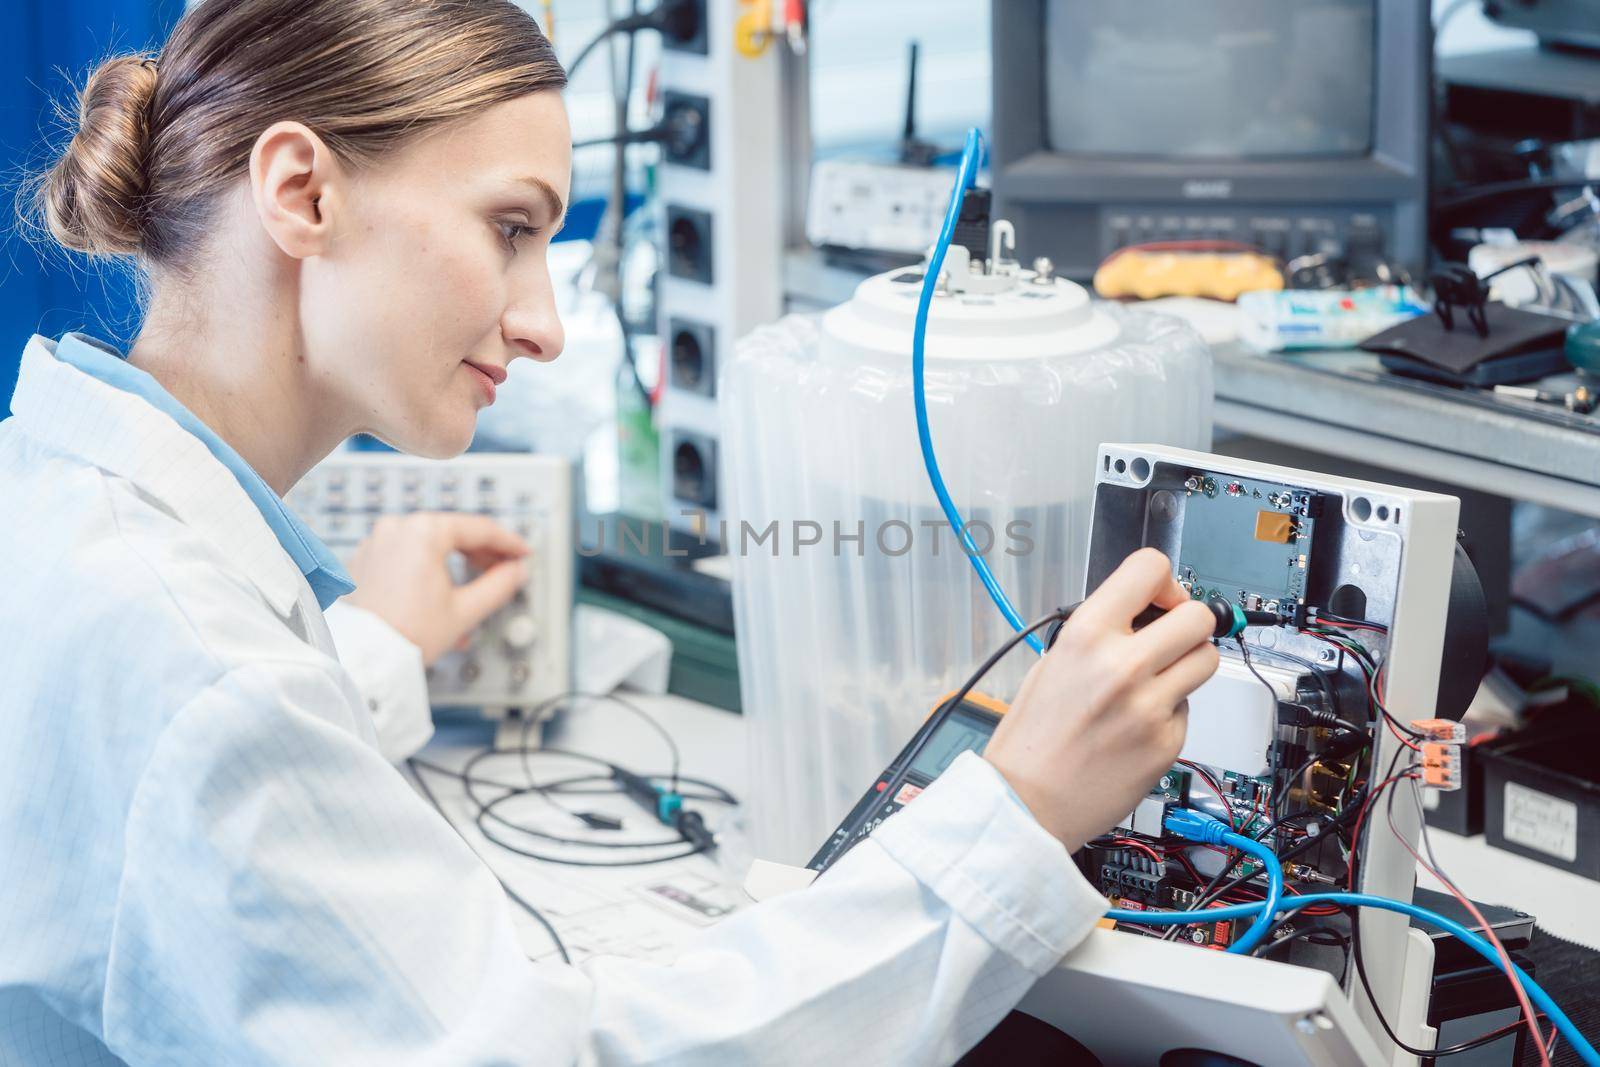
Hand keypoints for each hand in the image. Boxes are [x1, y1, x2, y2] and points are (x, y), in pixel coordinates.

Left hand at [342, 513, 528, 665]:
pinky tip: (441, 595)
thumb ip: (499, 585)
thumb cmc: (404, 635)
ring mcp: (376, 543)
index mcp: (422, 531)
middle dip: (481, 555)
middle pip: (452, 533)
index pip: (479, 529)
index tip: (522, 553)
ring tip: (473, 594)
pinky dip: (427, 571)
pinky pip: (405, 557)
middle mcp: (396, 528)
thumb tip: (515, 571)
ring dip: (455, 566)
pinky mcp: (364, 561)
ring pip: (429, 547)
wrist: (362, 658)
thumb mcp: (465, 610)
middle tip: (503, 570)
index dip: (508, 542)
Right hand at [983, 548, 1220, 851]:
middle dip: (1187, 623)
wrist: (1026, 802)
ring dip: (1187, 664)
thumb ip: (1099, 633)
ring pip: (1206, 660)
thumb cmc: (1030, 738)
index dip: (1165, 582)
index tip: (1160, 599)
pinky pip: (1188, 709)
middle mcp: (1123, 666)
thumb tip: (1144, 615)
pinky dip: (1169, 712)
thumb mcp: (1052, 662)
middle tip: (1169, 639)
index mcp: (1086, 636)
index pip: (1150, 569)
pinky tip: (1137, 726)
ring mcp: (1150, 707)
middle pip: (1197, 616)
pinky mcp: (1168, 742)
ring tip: (1155, 681)